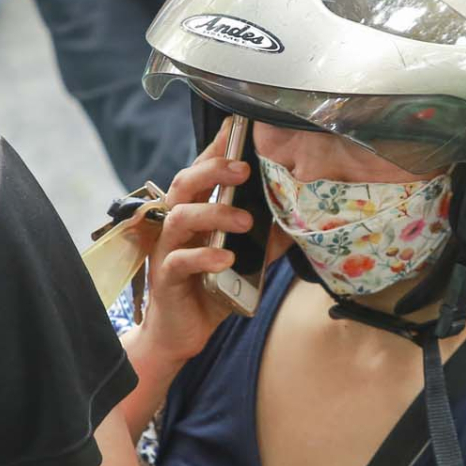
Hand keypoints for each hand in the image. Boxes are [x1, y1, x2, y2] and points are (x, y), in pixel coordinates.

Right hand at [126, 125, 278, 367]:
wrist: (182, 335)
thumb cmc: (211, 290)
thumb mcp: (246, 260)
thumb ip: (266, 238)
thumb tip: (299, 217)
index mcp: (194, 213)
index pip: (201, 171)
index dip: (216, 149)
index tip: (237, 129)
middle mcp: (176, 225)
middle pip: (184, 183)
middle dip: (214, 170)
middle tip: (245, 169)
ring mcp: (167, 250)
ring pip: (180, 216)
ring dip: (214, 213)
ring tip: (245, 220)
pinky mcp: (165, 278)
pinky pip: (180, 260)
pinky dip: (204, 257)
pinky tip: (226, 259)